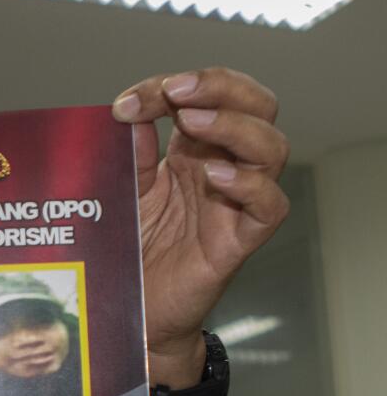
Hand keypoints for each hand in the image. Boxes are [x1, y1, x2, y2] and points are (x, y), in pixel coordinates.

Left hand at [113, 68, 289, 384]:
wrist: (135, 310)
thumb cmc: (134, 250)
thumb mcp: (124, 193)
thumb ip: (130, 156)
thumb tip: (131, 115)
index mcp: (193, 150)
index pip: (204, 97)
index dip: (170, 87)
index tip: (126, 103)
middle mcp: (223, 168)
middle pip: (256, 106)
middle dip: (220, 86)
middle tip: (176, 89)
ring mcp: (236, 202)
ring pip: (271, 148)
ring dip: (234, 125)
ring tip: (192, 120)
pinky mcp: (239, 240)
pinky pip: (269, 207)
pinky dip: (249, 186)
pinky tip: (215, 177)